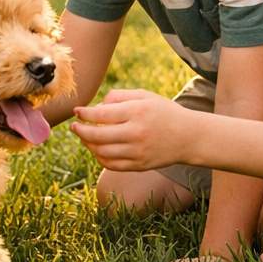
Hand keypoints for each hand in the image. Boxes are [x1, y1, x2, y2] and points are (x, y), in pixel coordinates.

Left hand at [69, 88, 190, 171]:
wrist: (189, 137)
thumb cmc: (164, 112)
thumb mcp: (145, 96)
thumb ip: (120, 96)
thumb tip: (97, 105)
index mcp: (137, 112)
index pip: (101, 114)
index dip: (84, 114)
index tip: (77, 111)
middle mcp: (136, 133)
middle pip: (97, 135)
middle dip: (80, 131)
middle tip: (74, 127)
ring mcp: (137, 151)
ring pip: (101, 152)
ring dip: (88, 145)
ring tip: (84, 138)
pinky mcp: (139, 165)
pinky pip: (111, 164)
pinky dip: (100, 158)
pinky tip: (97, 150)